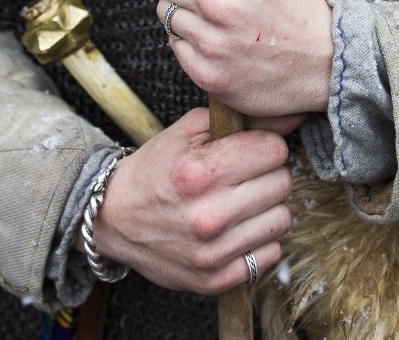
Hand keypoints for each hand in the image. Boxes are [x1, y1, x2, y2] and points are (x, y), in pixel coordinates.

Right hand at [83, 108, 292, 292]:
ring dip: (267, 207)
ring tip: (243, 201)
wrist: (114, 218)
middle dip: (269, 173)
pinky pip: (270, 255)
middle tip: (248, 174)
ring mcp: (212, 253)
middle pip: (282, 183)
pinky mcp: (215, 280)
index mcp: (199, 172)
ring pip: (281, 220)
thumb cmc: (153, 170)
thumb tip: (284, 117)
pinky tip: (238, 228)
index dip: (266, 144)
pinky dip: (259, 240)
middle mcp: (207, 215)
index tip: (253, 148)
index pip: (273, 151)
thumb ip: (231, 118)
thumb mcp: (183, 131)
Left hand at [150, 0, 332, 119]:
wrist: (324, 63)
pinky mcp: (205, 72)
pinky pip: (173, 43)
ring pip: (164, 9)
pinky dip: (192, 39)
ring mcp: (211, 41)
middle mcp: (219, 2)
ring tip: (221, 14)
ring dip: (187, 9)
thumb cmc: (294, 1)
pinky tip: (220, 38)